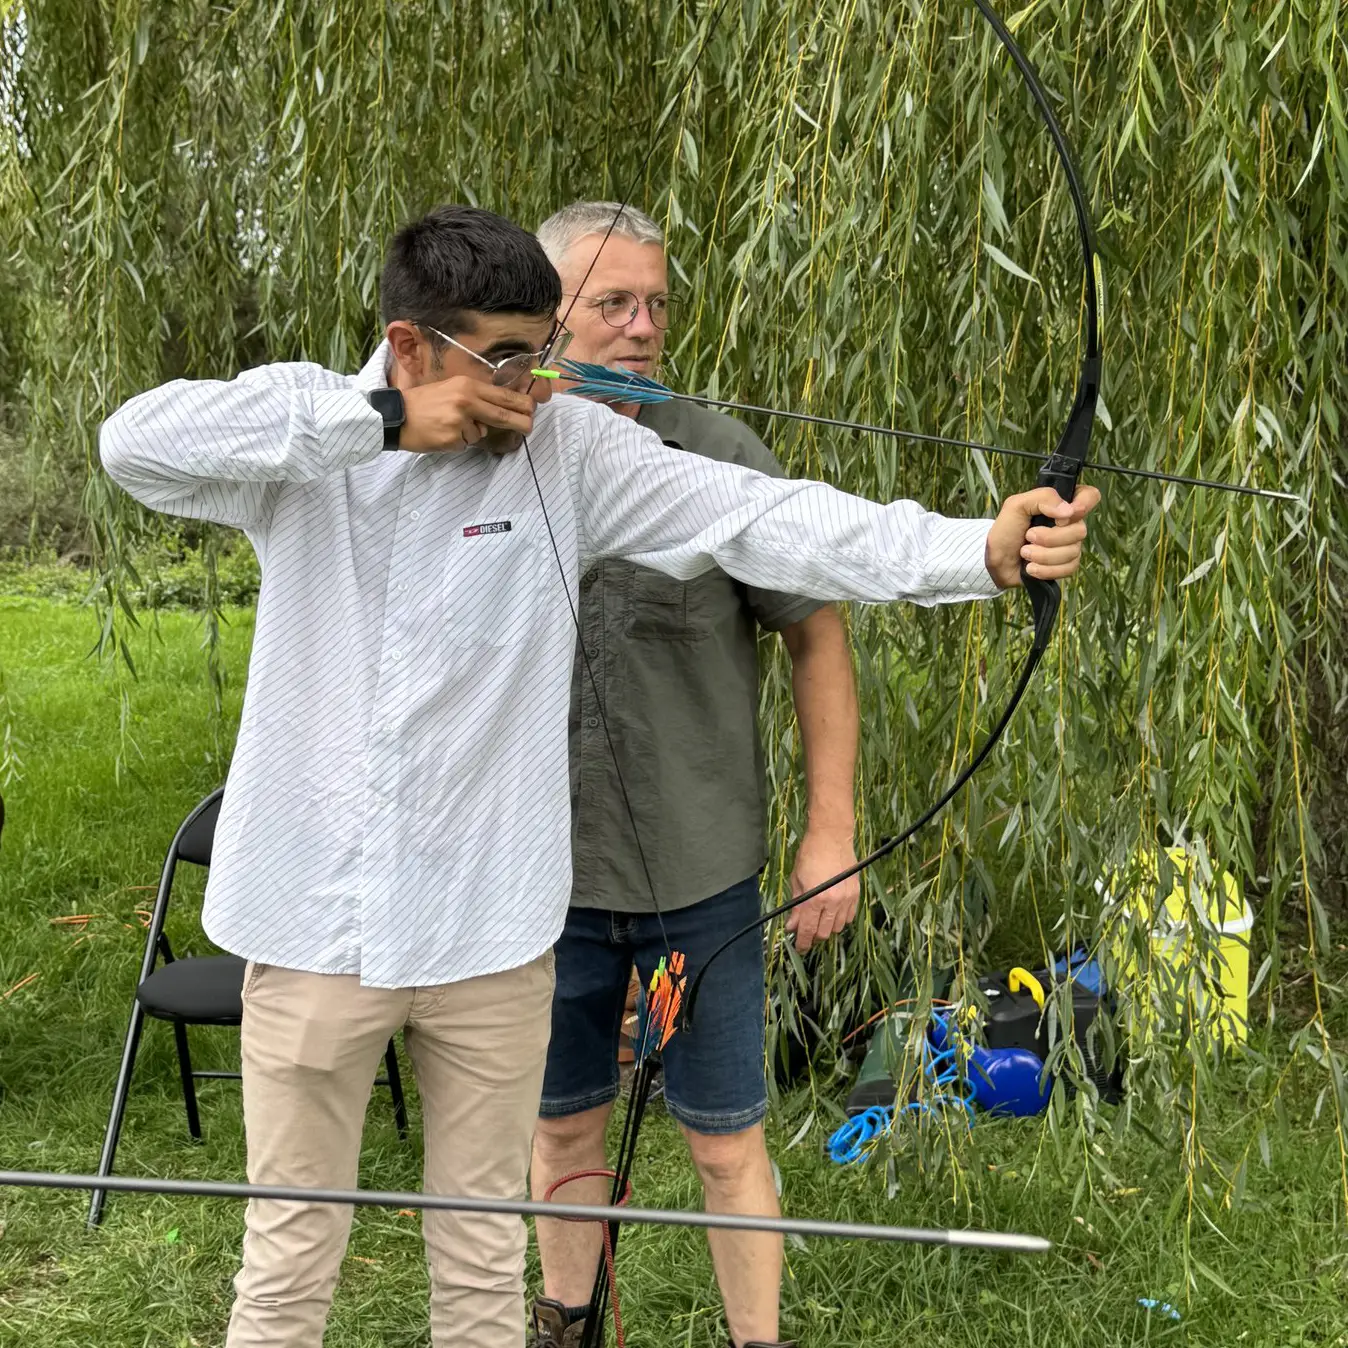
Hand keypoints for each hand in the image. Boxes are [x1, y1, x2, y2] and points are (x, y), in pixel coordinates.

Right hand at [399, 376, 540, 454]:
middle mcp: (466, 401)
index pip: (501, 395)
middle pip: (502, 414)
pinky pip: (465, 444)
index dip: (520, 403)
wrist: (396, 416)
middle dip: (520, 422)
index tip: (532, 408)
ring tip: (447, 425)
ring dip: (469, 433)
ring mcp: (459, 421)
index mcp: (467, 386)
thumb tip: (499, 408)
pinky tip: (441, 433)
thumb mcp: (451, 389)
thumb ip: (474, 397)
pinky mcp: (452, 439)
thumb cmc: (424, 403)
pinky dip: (456, 442)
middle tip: (530, 427)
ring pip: (480, 433)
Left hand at [786, 830, 861, 952]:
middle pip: (824, 933)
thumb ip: (795, 906)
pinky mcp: (856, 893)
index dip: (802, 943)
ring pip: (838, 927)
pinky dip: (840, 919)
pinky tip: (832, 911)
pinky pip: (850, 917)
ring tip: (819, 918)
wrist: (831, 837)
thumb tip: (792, 926)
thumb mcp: (796, 880)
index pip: (808, 930)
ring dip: (827, 927)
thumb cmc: (810, 854)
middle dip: (813, 935)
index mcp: (814, 899)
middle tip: (806, 930)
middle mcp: (833, 902)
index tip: (799, 948)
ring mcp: (847, 898)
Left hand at [984, 484, 1101, 588]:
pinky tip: (1031, 568)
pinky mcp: (1065, 565)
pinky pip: (1069, 569)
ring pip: (1073, 552)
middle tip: (1028, 537)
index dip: (1084, 504)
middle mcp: (1069, 524)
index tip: (1063, 517)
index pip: (1089, 496)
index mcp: (1060, 504)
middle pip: (1080, 530)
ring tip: (1025, 553)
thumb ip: (1042, 498)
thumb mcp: (1016, 505)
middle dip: (1050, 537)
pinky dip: (1046, 570)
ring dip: (1043, 555)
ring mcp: (1069, 546)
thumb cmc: (1005, 531)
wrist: (995, 561)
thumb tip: (1068, 511)